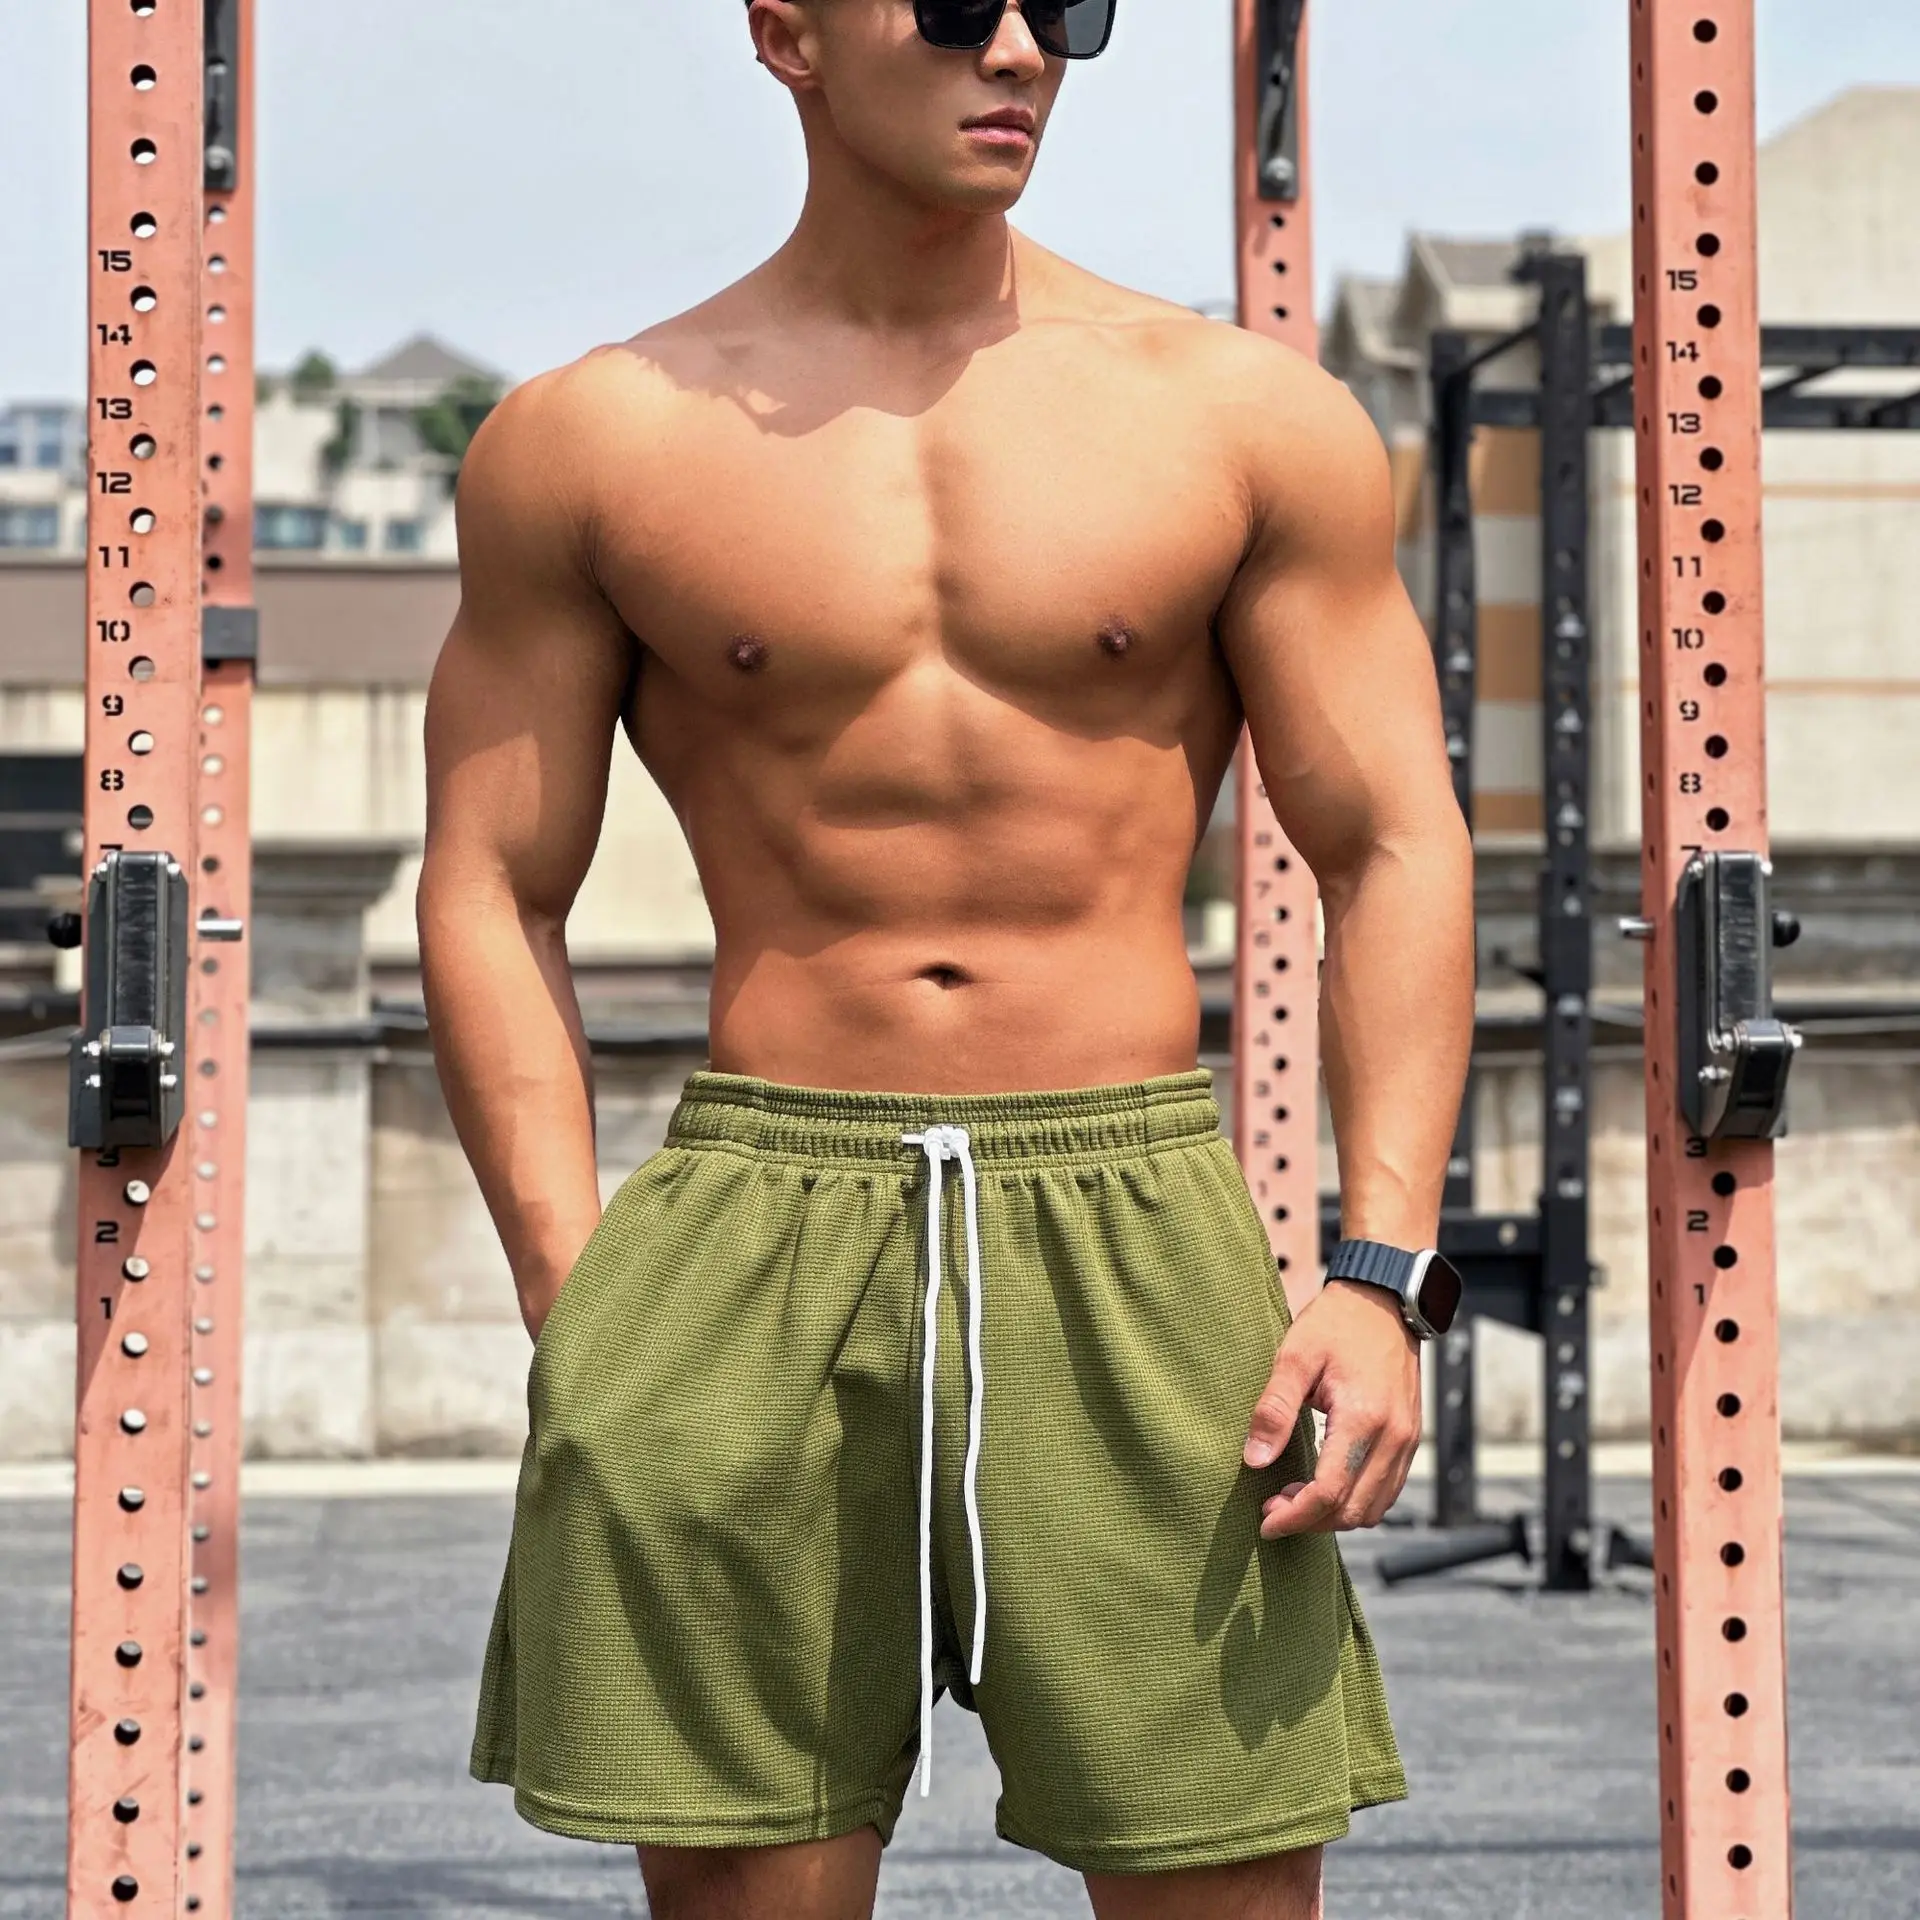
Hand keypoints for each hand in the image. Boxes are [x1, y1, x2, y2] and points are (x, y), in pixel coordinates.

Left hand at [1243, 1281, 1422, 1536]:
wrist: (1383, 1302)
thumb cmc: (1336, 1324)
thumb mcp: (1294, 1357)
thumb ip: (1274, 1409)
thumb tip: (1253, 1459)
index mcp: (1363, 1418)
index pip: (1329, 1491)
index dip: (1295, 1515)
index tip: (1265, 1520)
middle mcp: (1393, 1437)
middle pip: (1354, 1510)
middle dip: (1311, 1520)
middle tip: (1273, 1506)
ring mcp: (1407, 1440)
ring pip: (1374, 1508)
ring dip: (1334, 1515)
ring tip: (1294, 1497)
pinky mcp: (1409, 1439)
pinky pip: (1387, 1490)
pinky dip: (1356, 1501)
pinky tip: (1324, 1484)